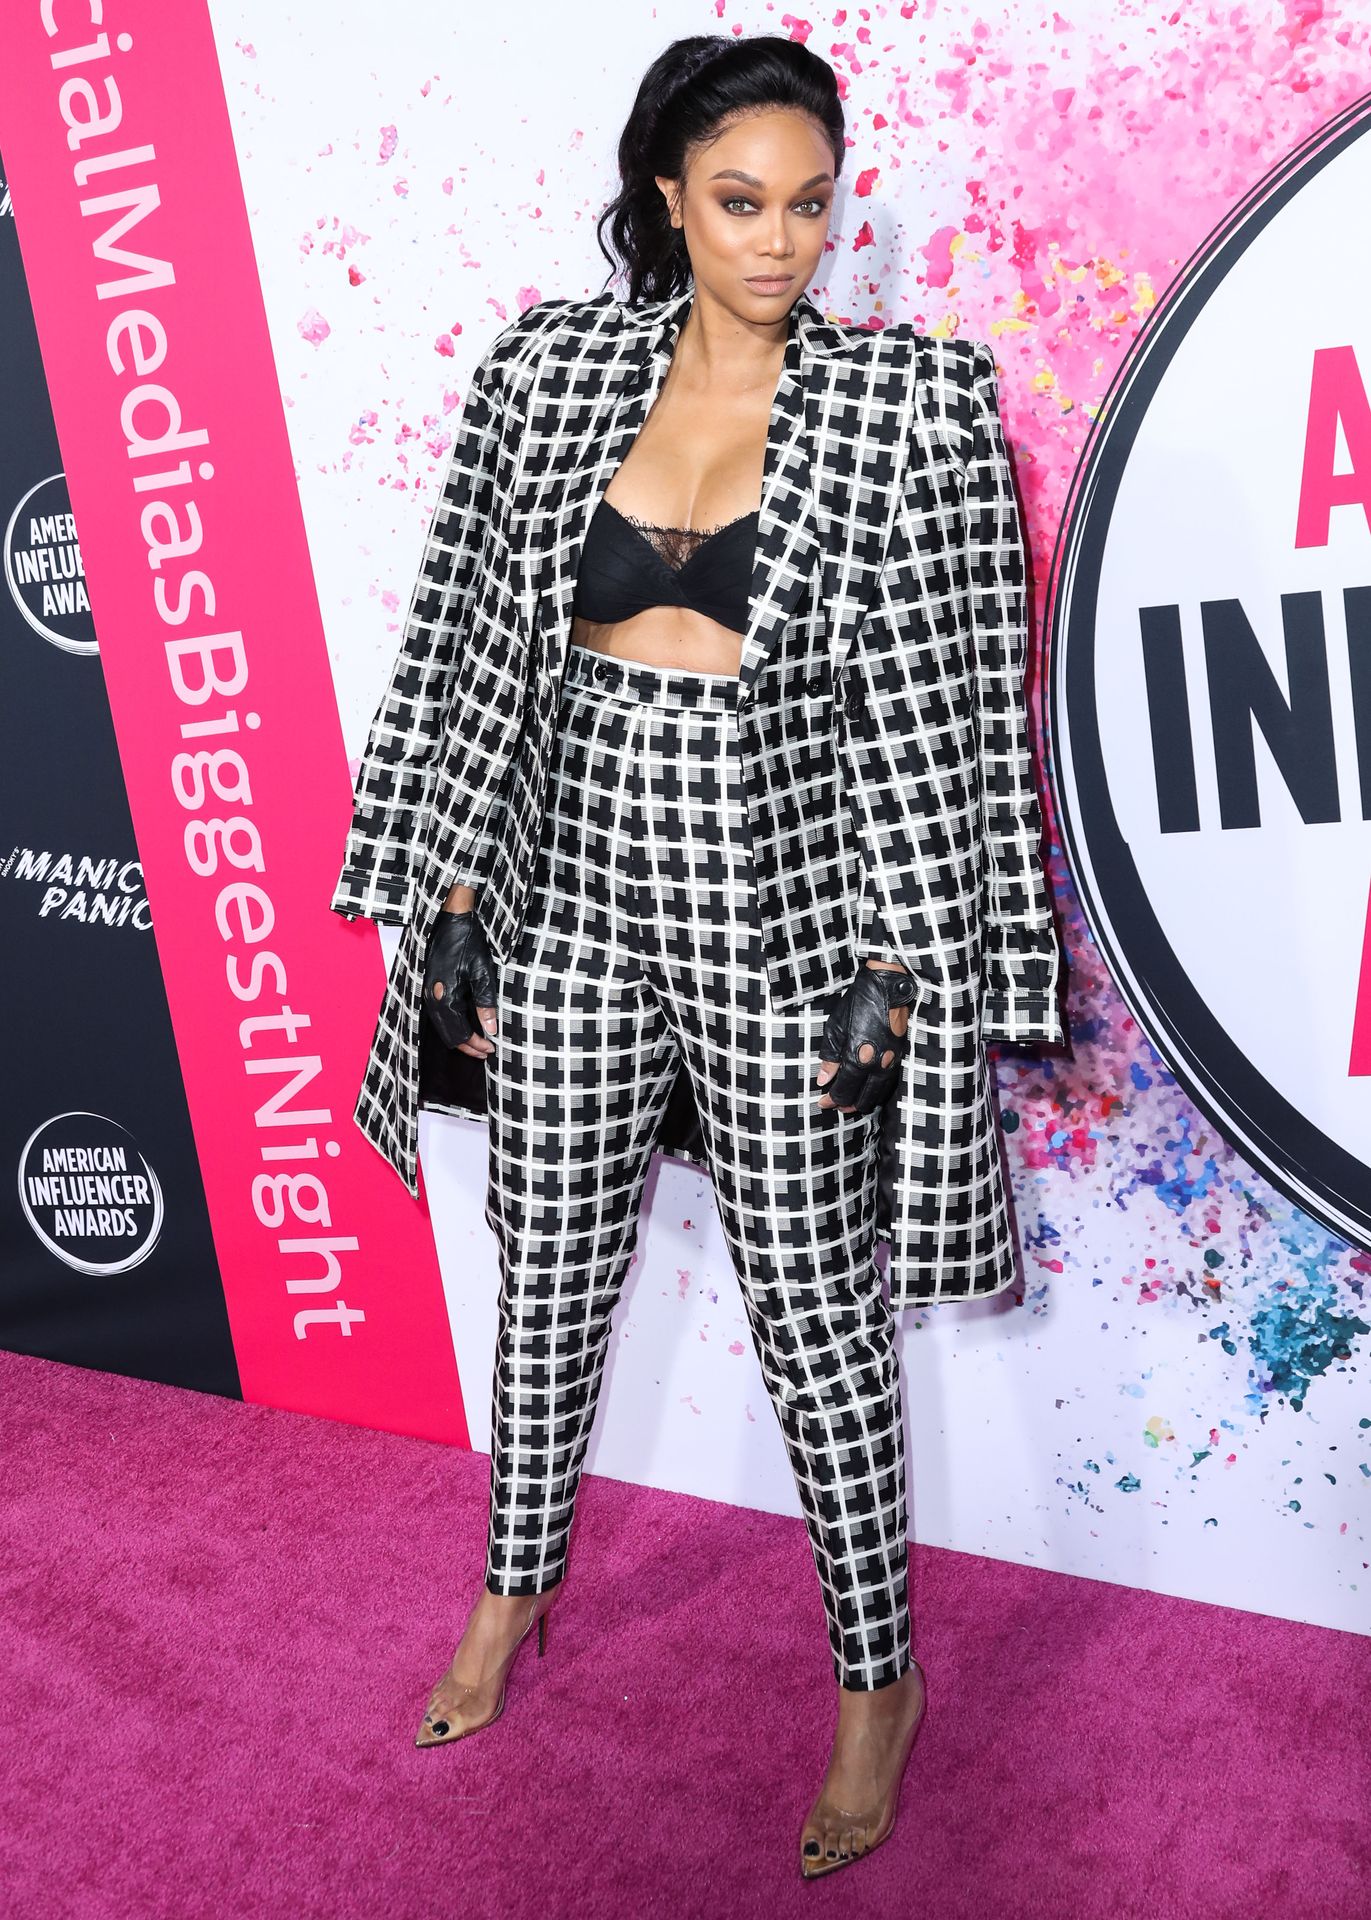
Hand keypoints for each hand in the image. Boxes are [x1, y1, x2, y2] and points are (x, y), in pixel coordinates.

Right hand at [422, 909, 498, 1057]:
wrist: (451, 920)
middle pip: (448, 1035)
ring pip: (442, 1027)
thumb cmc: (468, 942)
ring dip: (459, 1037)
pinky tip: (466, 1024)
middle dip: (467, 1046)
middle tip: (487, 1050)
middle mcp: (433, 998)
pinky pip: (439, 1016)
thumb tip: (492, 1029)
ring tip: (479, 1041)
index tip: (492, 1049)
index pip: (460, 1034)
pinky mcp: (430, 987)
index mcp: (446, 997)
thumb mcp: (482, 972)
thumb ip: (485, 1002)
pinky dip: (452, 1026)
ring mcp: (429, 993)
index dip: (476, 1045)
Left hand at [814, 962, 916, 1114]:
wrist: (887, 987)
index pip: (844, 1090)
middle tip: (835, 1104)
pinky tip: (869, 1090)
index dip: (832, 1100)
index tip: (822, 1101)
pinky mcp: (899, 1055)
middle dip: (847, 1105)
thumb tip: (823, 1079)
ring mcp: (891, 1061)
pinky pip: (888, 1083)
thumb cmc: (859, 1003)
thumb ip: (829, 1056)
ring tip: (851, 1101)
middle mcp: (877, 1063)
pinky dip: (877, 1091)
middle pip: (862, 1098)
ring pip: (878, 1094)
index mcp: (858, 1057)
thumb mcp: (835, 1028)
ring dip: (863, 1100)